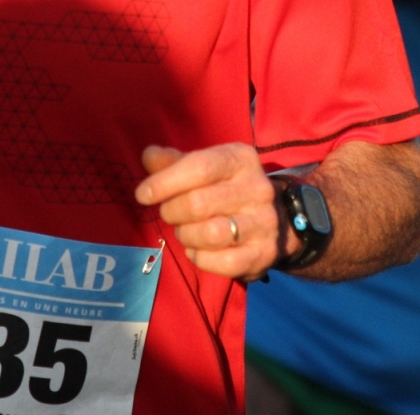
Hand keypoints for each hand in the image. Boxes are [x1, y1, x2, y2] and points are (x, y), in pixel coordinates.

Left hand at [134, 144, 285, 280]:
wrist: (276, 219)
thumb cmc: (226, 187)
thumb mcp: (204, 166)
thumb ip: (174, 162)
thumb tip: (148, 156)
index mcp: (240, 159)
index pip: (200, 167)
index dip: (165, 182)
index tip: (143, 194)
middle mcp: (257, 188)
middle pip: (198, 204)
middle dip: (172, 212)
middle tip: (169, 214)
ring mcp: (264, 222)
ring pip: (210, 234)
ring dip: (186, 236)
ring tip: (185, 231)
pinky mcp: (263, 253)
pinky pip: (222, 262)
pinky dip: (201, 258)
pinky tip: (199, 250)